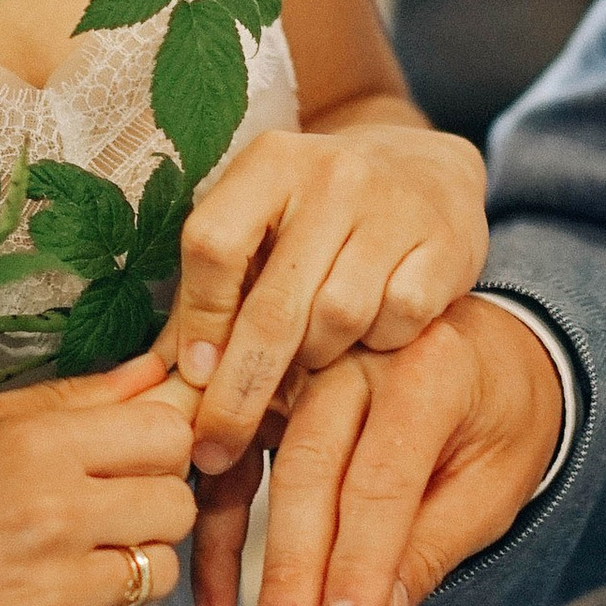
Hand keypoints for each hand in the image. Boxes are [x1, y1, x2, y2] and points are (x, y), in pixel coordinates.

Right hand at [0, 353, 197, 605]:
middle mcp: (56, 514)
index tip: (119, 464)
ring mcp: (51, 593)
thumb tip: (150, 375)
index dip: (149, 450)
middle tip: (88, 522)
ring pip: (158, 577)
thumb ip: (65, 401)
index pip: (169, 434)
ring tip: (54, 571)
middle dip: (143, 513)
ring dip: (121, 576)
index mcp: (37, 444)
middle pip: (177, 507)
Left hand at [164, 119, 486, 483]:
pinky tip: (370, 339)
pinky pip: (399, 321)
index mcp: (269, 162)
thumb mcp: (261, 229)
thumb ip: (211, 294)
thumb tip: (159, 380)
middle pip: (273, 304)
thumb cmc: (319, 213)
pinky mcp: (446, 242)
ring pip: (337, 320)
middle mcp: (332, 174)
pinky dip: (379, 345)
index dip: (198, 320)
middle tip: (217, 443)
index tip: (192, 375)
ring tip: (309, 362)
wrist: (425, 167)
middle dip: (239, 389)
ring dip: (316, 360)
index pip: (214, 246)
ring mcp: (394, 206)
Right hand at [218, 294, 565, 605]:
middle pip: (312, 464)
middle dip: (296, 565)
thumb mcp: (494, 485)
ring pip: (259, 462)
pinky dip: (218, 533)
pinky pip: (233, 464)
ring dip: (244, 553)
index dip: (361, 560)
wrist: (491, 356)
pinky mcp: (272, 394)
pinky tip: (217, 599)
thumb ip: (432, 549)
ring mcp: (306, 366)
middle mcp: (359, 353)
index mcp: (430, 366)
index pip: (384, 476)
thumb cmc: (498, 418)